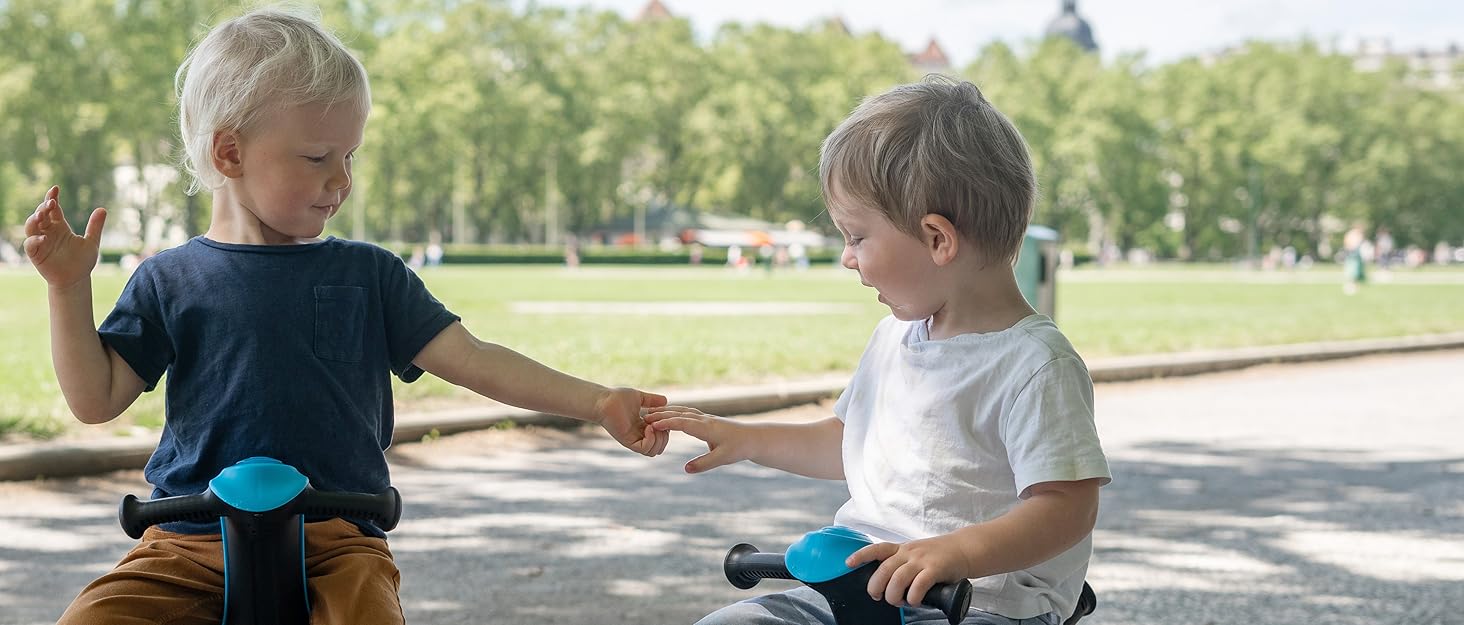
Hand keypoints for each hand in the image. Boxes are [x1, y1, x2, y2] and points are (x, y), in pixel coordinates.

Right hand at [23, 186, 107, 288]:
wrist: (76, 280)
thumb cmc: (82, 261)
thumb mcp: (92, 242)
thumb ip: (95, 227)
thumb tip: (103, 209)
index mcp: (60, 226)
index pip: (53, 209)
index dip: (52, 198)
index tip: (55, 189)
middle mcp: (48, 232)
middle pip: (40, 215)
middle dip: (43, 207)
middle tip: (51, 202)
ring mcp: (41, 242)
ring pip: (30, 227)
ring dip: (34, 220)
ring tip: (41, 216)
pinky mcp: (36, 254)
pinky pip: (30, 245)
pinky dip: (34, 240)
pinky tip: (44, 238)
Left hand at [595, 387, 668, 456]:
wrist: (604, 400)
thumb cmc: (618, 397)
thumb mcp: (640, 397)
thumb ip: (653, 400)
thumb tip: (666, 400)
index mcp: (642, 427)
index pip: (660, 438)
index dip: (665, 431)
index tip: (663, 418)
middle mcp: (639, 436)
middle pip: (658, 448)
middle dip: (664, 438)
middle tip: (660, 424)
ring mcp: (633, 440)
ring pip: (653, 452)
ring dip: (658, 439)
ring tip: (654, 426)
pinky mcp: (628, 441)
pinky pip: (644, 449)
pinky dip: (650, 440)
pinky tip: (648, 427)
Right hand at [643, 406, 751, 472]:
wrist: (753, 438)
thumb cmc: (739, 448)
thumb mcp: (722, 458)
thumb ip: (703, 463)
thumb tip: (686, 469)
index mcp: (707, 428)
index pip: (683, 423)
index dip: (667, 423)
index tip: (652, 424)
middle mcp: (705, 420)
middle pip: (680, 414)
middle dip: (662, 414)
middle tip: (644, 417)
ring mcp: (706, 419)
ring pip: (684, 411)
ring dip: (668, 411)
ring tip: (652, 413)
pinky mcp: (708, 421)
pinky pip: (689, 413)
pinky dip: (676, 412)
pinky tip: (671, 414)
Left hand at [846, 535, 970, 607]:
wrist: (965, 549)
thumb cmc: (939, 556)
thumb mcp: (916, 554)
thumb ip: (903, 564)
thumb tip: (888, 584)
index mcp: (902, 549)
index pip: (877, 549)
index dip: (861, 555)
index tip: (848, 563)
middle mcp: (909, 552)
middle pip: (884, 569)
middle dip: (876, 586)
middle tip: (878, 597)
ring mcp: (922, 560)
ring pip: (897, 579)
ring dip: (894, 595)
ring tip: (899, 601)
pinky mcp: (935, 569)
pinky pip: (918, 585)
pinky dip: (913, 597)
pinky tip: (915, 600)